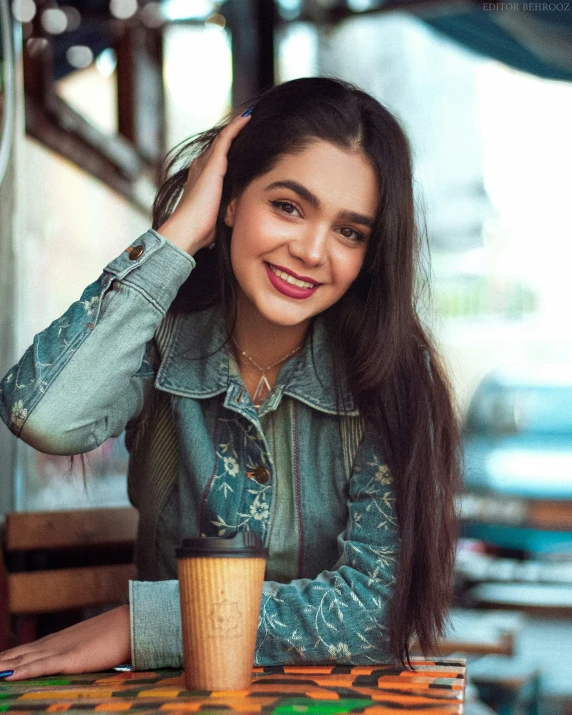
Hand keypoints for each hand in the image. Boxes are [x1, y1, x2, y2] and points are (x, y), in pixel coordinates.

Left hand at [0, 605, 130, 679]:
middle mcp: (51, 644)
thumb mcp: (88, 648)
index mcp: (55, 642)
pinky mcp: (70, 658)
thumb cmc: (114, 638)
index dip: (4, 660)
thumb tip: (70, 665)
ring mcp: (59, 650)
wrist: (130, 625)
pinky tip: (6, 676)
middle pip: (14, 657)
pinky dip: (20, 672)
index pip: (20, 653)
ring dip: (1, 667)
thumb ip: (74, 657)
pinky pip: (39, 667)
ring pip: (20, 662)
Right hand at [158, 112, 251, 255]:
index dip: (225, 152)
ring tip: (249, 117)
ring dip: (235, 128)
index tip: (238, 146)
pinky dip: (236, 127)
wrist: (188, 229)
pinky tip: (247, 118)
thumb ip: (225, 210)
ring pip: (222, 140)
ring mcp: (205, 165)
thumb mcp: (217, 217)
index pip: (214, 162)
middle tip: (246, 124)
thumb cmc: (201, 231)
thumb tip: (238, 215)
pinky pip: (226, 139)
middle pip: (217, 148)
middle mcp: (200, 169)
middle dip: (230, 136)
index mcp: (199, 181)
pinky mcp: (213, 164)